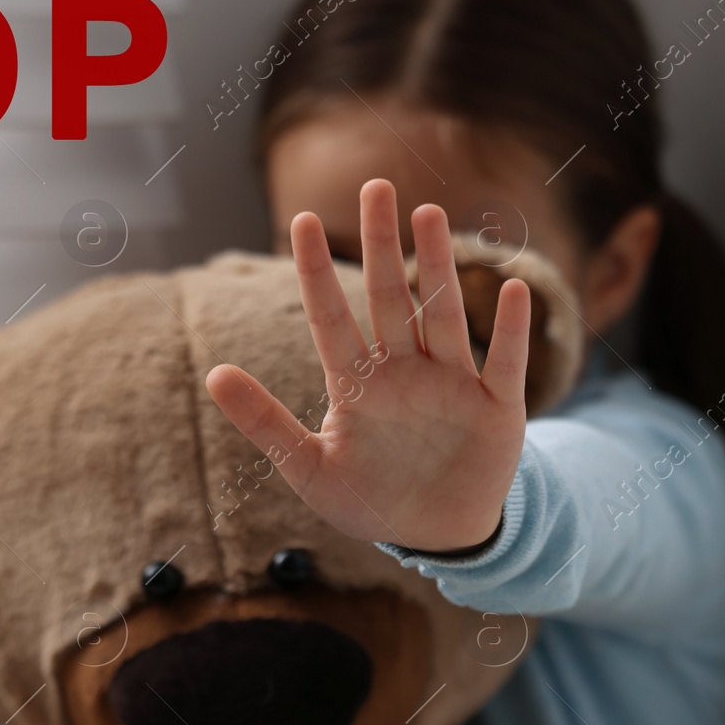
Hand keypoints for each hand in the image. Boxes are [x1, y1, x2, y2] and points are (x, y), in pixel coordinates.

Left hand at [206, 179, 530, 551]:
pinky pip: (503, 363)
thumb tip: (212, 374)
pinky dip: (509, 330)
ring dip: (437, 268)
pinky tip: (512, 288)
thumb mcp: (309, 469)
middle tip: (376, 187)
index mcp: (357, 383)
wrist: (435, 537)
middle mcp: (404, 371)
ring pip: (440, 316)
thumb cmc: (369, 499)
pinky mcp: (497, 408)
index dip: (317, 271)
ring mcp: (451, 384)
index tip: (303, 221)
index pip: (331, 317)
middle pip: (389, 299)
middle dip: (381, 245)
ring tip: (428, 214)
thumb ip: (265, 423)